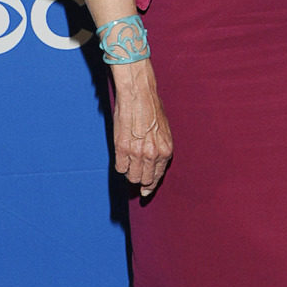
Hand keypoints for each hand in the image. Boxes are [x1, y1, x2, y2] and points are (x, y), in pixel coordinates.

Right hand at [111, 64, 172, 194]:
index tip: (145, 191)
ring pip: (132, 176)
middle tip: (135, 177)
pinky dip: (120, 165)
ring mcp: (137, 153)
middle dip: (140, 180)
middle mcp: (153, 154)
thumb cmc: (151, 108)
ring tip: (128, 163)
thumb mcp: (163, 131)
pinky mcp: (122, 148)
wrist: (138, 95)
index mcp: (166, 150)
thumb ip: (160, 148)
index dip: (151, 185)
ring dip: (129, 173)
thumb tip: (154, 163)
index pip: (158, 176)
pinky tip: (122, 157)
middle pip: (145, 180)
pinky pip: (120, 168)